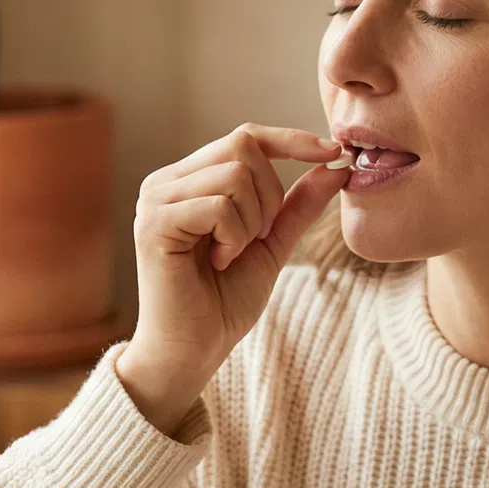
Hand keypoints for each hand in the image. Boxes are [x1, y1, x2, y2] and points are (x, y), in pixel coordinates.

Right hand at [119, 123, 349, 434]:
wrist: (193, 351)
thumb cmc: (223, 302)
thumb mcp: (272, 245)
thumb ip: (297, 205)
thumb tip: (334, 165)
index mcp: (190, 180)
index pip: (245, 136)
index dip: (290, 140)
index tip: (333, 151)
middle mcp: (167, 182)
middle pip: (243, 147)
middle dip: (269, 196)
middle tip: (253, 240)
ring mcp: (156, 200)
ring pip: (234, 175)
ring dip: (251, 222)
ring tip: (230, 255)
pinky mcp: (154, 224)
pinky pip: (218, 205)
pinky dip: (233, 236)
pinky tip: (218, 261)